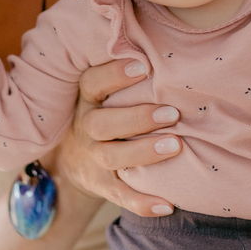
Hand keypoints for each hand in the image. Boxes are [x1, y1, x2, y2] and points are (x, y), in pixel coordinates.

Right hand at [52, 59, 182, 216]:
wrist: (73, 160)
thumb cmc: (107, 110)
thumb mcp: (104, 91)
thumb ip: (127, 73)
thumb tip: (171, 45)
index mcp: (88, 99)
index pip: (93, 83)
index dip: (115, 75)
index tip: (143, 67)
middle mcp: (87, 128)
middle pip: (102, 123)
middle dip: (137, 118)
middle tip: (172, 114)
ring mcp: (93, 159)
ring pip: (113, 158)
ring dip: (144, 153)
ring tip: (177, 146)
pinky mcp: (103, 185)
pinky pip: (121, 196)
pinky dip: (143, 203)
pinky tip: (168, 204)